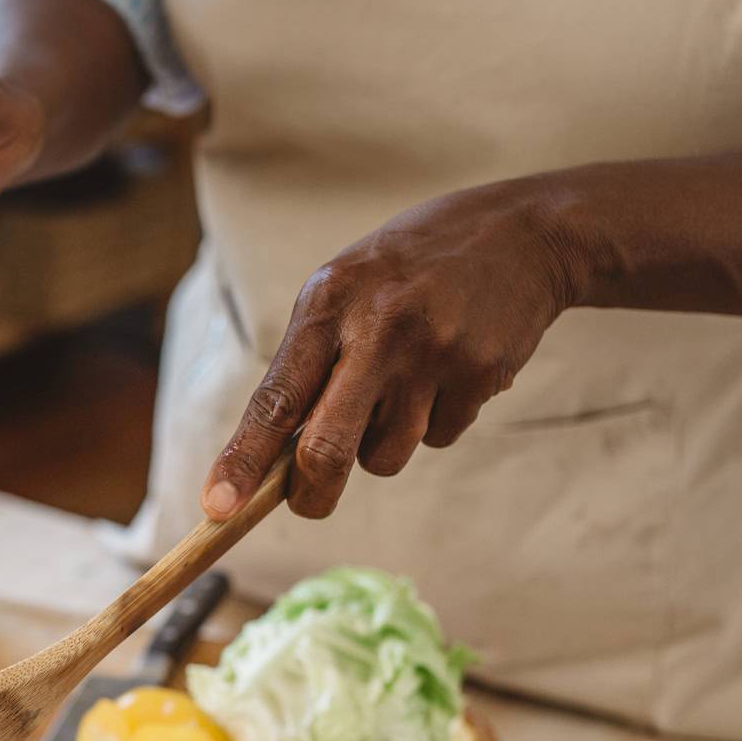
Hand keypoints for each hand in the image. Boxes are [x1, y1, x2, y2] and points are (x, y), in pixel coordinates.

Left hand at [203, 180, 582, 519]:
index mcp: (329, 302)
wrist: (524, 233)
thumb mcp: (347, 286)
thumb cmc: (412, 267)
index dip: (243, 460)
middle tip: (308, 501)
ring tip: (400, 387)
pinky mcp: (479, 374)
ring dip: (382, 446)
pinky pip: (438, 439)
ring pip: (385, 457)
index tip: (218, 507)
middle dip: (311, 494)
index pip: (275, 399)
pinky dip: (434, 423)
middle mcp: (377, 329)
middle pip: (327, 450)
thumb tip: (273, 456)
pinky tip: (447, 372)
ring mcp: (433, 354)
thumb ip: (311, 359)